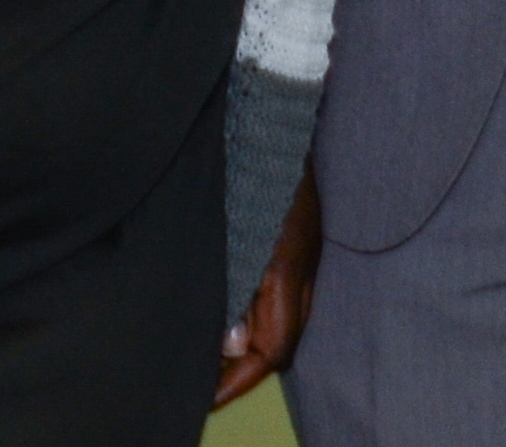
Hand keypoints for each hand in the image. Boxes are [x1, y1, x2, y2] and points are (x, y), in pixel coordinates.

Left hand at [215, 170, 322, 405]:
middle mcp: (301, 269)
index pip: (274, 349)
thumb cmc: (250, 164)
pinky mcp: (292, 238)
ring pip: (282, 318)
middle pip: (281, 341)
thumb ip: (235, 290)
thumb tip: (235, 346)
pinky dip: (253, 314)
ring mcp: (300, 253)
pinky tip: (228, 314)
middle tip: (203, 384)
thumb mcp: (236, 229)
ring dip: (248, 342)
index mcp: (288, 271)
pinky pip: (280, 294)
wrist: (271, 108)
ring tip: (209, 356)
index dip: (239, 379)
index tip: (205, 397)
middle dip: (244, 369)